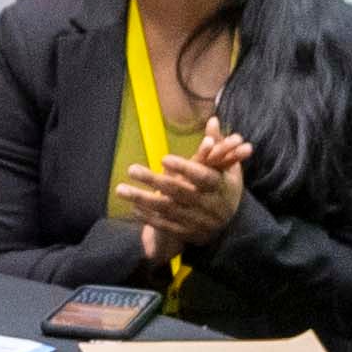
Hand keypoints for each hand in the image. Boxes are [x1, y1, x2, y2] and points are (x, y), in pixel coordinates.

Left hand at [114, 132, 249, 252]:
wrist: (231, 225)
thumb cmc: (226, 187)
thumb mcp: (228, 166)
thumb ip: (219, 144)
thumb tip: (212, 119)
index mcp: (220, 186)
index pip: (202, 177)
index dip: (184, 168)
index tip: (163, 158)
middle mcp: (208, 205)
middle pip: (178, 192)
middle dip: (153, 181)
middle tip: (131, 169)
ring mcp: (196, 220)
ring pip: (167, 209)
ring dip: (142, 199)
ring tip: (121, 189)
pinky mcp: (186, 232)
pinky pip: (165, 225)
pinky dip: (148, 217)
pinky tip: (132, 207)